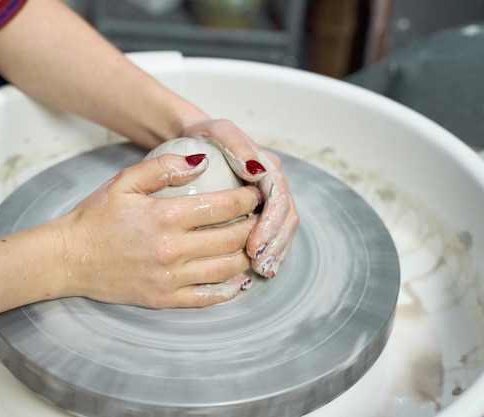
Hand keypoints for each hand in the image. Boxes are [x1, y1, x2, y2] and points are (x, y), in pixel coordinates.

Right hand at [53, 152, 260, 307]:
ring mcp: (169, 278)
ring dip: (246, 256)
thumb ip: (163, 168)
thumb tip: (202, 161)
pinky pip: (206, 298)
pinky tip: (237, 279)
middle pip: (231, 239)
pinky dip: (228, 290)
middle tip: (259, 219)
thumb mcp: (124, 181)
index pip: (222, 206)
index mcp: (164, 217)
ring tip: (251, 244)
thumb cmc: (95, 217)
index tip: (254, 195)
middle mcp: (171, 250)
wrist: (68, 258)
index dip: (246, 200)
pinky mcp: (163, 299)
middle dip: (253, 226)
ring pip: (225, 269)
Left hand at [181, 119, 298, 277]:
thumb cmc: (205, 135)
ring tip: (261, 271)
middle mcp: (274, 184)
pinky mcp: (259, 211)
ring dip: (275, 252)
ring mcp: (268, 198)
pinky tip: (256, 269)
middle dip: (276, 244)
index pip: (279, 200)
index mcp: (269, 167)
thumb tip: (256, 171)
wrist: (196, 137)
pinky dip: (268, 252)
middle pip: (287, 219)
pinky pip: (270, 234)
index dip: (270, 225)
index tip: (254, 245)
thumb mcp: (219, 131)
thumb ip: (237, 145)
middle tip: (259, 265)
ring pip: (283, 230)